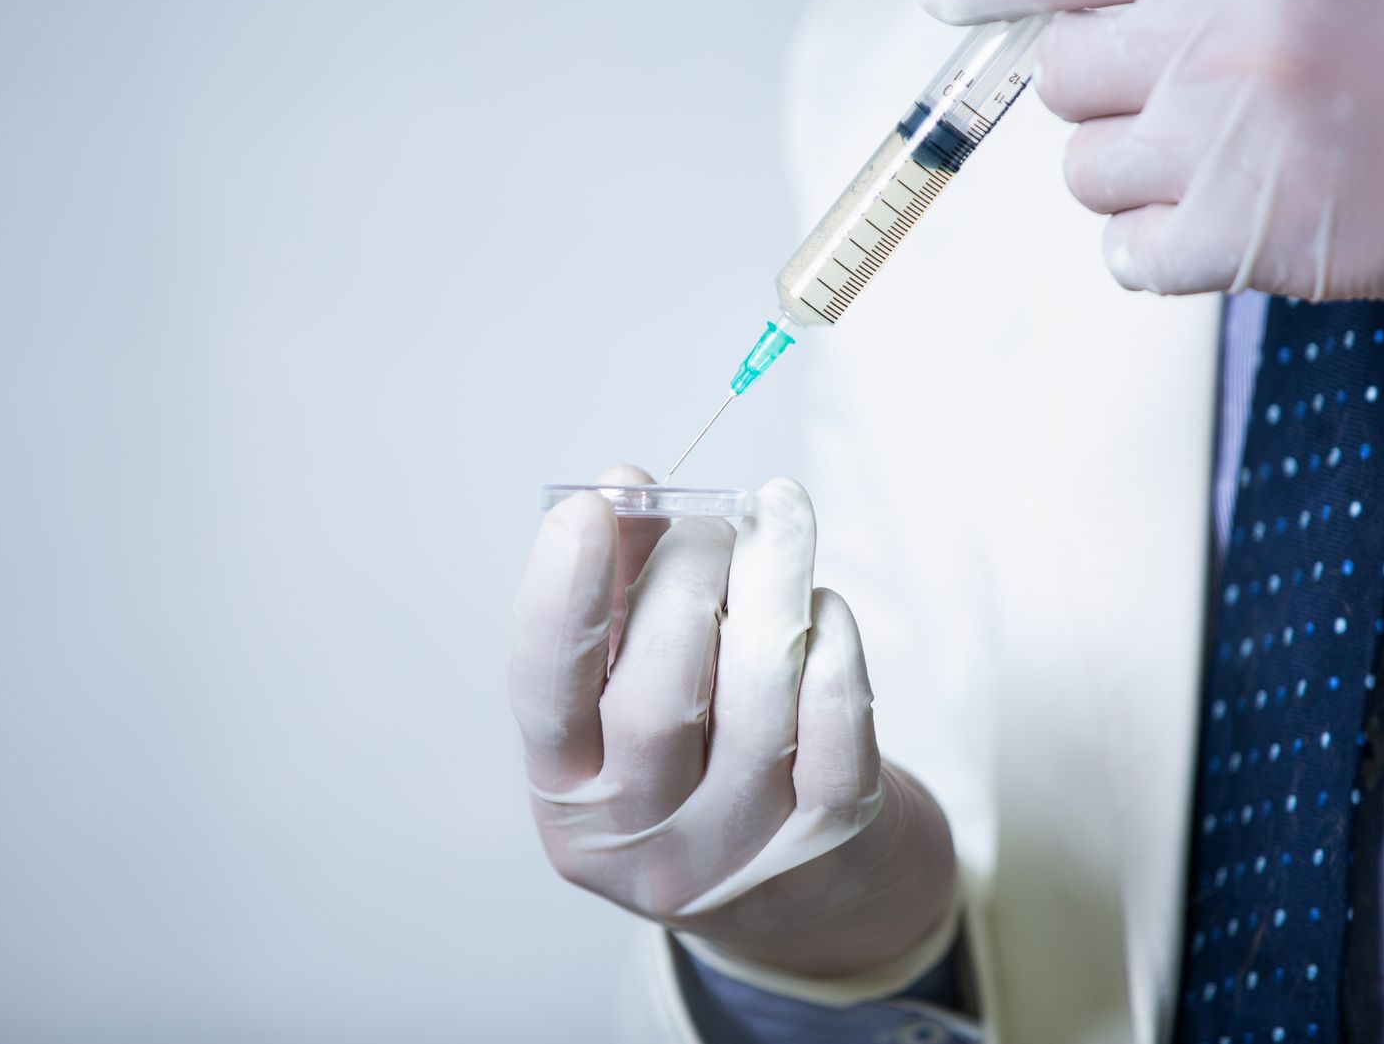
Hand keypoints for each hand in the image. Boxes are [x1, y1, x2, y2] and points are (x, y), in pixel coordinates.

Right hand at [509, 468, 956, 978]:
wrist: (806, 897)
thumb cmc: (701, 754)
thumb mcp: (633, 685)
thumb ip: (622, 585)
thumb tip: (627, 486)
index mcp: (570, 795)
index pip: (547, 698)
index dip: (561, 601)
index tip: (584, 509)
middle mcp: (642, 839)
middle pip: (657, 702)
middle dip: (683, 583)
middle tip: (711, 523)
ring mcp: (738, 850)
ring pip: (756, 706)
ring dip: (770, 590)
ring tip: (780, 522)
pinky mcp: (827, 842)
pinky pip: (836, 734)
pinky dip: (833, 651)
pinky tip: (823, 606)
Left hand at [917, 0, 1383, 298]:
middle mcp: (1212, 53)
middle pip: (1061, 74)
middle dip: (1097, 74)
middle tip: (1166, 74)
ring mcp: (1223, 156)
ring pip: (1085, 169)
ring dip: (1123, 159)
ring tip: (1200, 145)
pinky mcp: (1248, 247)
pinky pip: (1125, 257)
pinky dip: (1145, 244)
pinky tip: (1203, 217)